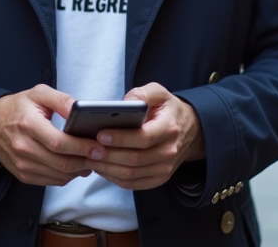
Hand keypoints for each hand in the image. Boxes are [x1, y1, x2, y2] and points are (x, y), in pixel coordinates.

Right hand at [0, 85, 96, 185]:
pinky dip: (66, 176)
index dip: (81, 147)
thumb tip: (79, 109)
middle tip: (100, 155)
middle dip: (85, 161)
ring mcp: (22, 164)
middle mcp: (23, 147)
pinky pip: (51, 181)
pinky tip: (74, 166)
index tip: (98, 146)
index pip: (59, 142)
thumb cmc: (18, 107)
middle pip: (61, 163)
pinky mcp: (23, 175)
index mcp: (28, 124)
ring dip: (78, 171)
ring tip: (90, 160)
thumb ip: (61, 100)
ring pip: (58, 175)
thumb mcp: (38, 93)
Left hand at [84, 83, 204, 190]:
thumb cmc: (167, 110)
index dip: (120, 138)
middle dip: (108, 155)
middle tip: (88, 148)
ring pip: (131, 174)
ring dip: (107, 168)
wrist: (190, 130)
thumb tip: (124, 103)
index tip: (100, 134)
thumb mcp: (158, 93)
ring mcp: (164, 168)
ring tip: (89, 157)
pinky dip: (114, 178)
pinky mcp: (158, 178)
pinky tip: (101, 168)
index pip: (143, 138)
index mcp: (168, 128)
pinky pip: (133, 183)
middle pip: (134, 159)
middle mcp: (169, 151)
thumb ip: (141, 94)